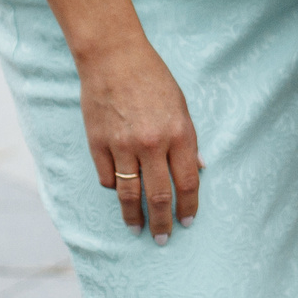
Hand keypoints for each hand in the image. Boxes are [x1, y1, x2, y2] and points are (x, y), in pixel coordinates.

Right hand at [81, 36, 200, 243]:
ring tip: (138, 229)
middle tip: (162, 239)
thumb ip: (188, 141)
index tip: (188, 221)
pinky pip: (108, 178)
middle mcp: (152, 144)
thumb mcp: (181, 106)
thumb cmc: (153, 80)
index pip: (188, 182)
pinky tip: (119, 193)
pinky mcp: (98, 145)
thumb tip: (199, 170)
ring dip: (134, 216)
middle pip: (159, 195)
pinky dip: (114, 188)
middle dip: (163, 222)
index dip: (189, 206)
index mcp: (179, 134)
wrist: (114, 59)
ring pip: (129, 194)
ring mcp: (122, 146)